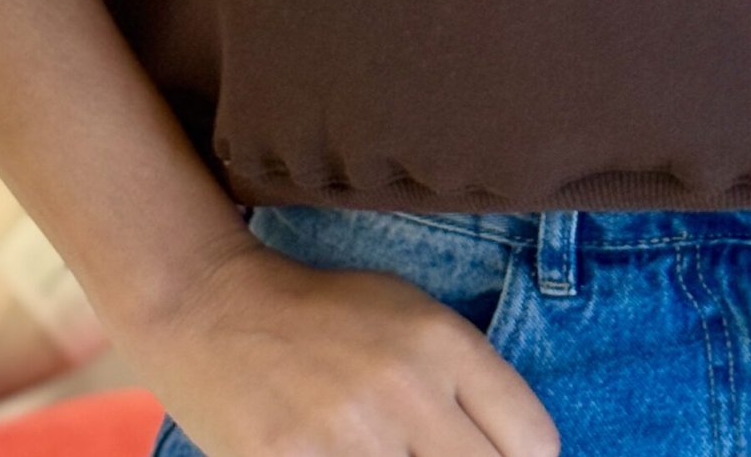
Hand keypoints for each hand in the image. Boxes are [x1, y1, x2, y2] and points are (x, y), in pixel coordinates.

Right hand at [117, 233, 560, 456]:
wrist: (215, 308)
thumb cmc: (324, 314)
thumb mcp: (408, 315)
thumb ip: (466, 378)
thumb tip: (523, 454)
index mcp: (441, 342)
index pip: (534, 441)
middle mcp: (405, 389)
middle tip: (434, 454)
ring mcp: (349, 435)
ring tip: (385, 449)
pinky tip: (342, 456)